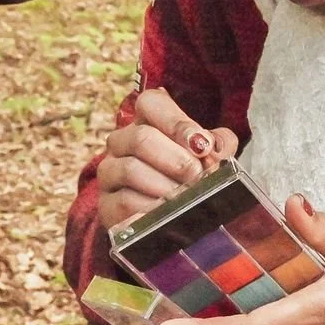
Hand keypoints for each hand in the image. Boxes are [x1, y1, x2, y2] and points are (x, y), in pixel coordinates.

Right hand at [94, 87, 239, 230]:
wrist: (168, 220)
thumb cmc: (187, 179)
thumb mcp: (207, 156)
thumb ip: (218, 144)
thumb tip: (216, 148)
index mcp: (146, 121)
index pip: (151, 103)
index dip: (177, 123)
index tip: (202, 145)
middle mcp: (121, 143)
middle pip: (141, 138)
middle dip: (176, 160)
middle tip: (197, 177)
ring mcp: (109, 172)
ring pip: (131, 169)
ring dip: (165, 186)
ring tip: (186, 198)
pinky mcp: (106, 205)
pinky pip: (124, 202)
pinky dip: (152, 209)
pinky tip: (169, 214)